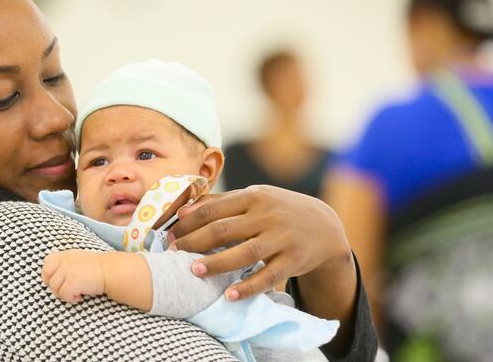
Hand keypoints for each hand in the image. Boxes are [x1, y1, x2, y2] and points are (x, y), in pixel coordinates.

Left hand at [41, 250, 105, 302]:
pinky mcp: (72, 282)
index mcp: (65, 255)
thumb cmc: (95, 268)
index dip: (48, 275)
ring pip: (55, 288)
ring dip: (64, 294)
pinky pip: (64, 295)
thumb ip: (65, 263)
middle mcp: (64, 262)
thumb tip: (53, 277)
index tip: (57, 281)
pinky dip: (71, 299)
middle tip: (64, 290)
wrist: (110, 271)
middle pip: (47, 277)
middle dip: (54, 286)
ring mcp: (67, 271)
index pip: (46, 263)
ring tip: (75, 294)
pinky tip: (80, 297)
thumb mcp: (77, 259)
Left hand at [170, 185, 352, 299]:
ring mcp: (281, 238)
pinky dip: (249, 287)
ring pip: (244, 253)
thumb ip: (221, 202)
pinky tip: (230, 295)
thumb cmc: (278, 210)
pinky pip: (268, 277)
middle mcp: (267, 215)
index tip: (168, 234)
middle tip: (172, 253)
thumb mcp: (255, 197)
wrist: (324, 226)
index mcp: (253, 196)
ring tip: (193, 270)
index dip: (188, 222)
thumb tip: (184, 210)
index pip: (213, 209)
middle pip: (223, 230)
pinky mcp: (293, 260)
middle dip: (194, 242)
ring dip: (216, 263)